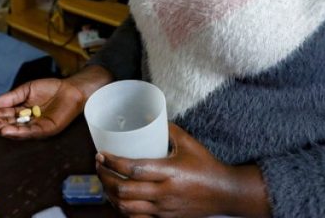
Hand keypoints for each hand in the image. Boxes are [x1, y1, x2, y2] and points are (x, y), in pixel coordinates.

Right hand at [0, 65, 112, 139]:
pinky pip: (30, 132)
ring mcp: (35, 127)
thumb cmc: (50, 89)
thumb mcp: (27, 90)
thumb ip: (12, 97)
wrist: (71, 89)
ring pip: (15, 130)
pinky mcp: (46, 130)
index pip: (2, 115)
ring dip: (1, 129)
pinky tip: (6, 130)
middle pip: (6, 123)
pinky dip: (18, 132)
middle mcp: (26, 121)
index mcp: (20, 111)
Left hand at [95, 123, 269, 217]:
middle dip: (105, 177)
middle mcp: (163, 193)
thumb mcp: (189, 143)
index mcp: (169, 173)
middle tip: (99, 165)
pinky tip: (117, 200)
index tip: (101, 154)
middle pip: (123, 190)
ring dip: (110, 195)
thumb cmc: (207, 166)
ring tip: (104, 182)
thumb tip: (149, 116)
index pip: (132, 169)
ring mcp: (163, 209)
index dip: (112, 162)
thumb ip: (169, 129)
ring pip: (126, 207)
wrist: (225, 193)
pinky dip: (122, 210)